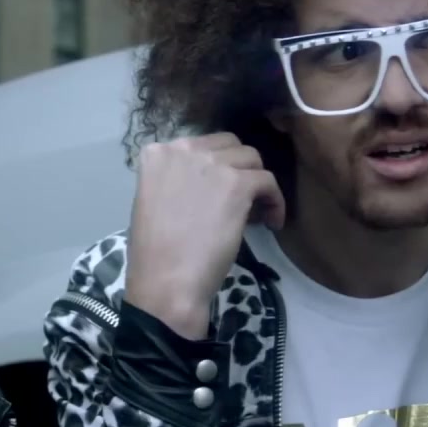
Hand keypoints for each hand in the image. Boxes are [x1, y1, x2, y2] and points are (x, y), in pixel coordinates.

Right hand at [124, 133, 285, 340]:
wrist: (166, 281)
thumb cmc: (154, 255)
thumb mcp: (152, 202)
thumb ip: (175, 181)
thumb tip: (209, 185)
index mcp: (156, 154)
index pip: (199, 145)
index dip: (214, 169)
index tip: (218, 194)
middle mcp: (182, 149)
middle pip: (228, 145)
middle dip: (238, 168)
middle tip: (240, 200)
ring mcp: (211, 164)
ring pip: (252, 159)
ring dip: (256, 183)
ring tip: (256, 213)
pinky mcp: (237, 184)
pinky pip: (268, 181)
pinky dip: (275, 201)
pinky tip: (271, 222)